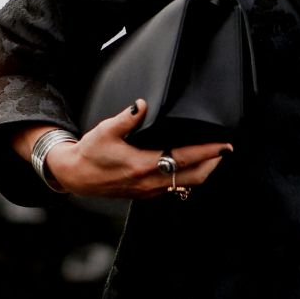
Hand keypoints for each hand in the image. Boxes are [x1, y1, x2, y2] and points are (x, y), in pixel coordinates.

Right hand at [37, 101, 231, 198]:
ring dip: (202, 171)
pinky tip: (190, 166)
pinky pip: (174, 187)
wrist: (75, 176)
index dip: (207, 152)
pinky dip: (188, 177)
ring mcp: (149, 190)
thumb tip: (142, 105)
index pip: (184, 158)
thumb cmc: (89, 154)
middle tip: (224, 150)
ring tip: (212, 157)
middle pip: (193, 177)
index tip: (223, 145)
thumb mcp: (105, 131)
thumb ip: (127, 118)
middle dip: (212, 164)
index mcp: (143, 164)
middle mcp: (149, 181)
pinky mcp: (145, 193)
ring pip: (186, 184)